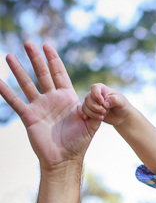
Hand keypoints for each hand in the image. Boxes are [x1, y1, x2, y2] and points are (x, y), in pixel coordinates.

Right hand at [0, 42, 98, 169]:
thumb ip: (95, 106)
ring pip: (27, 84)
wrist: (64, 160)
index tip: (47, 46)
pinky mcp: (29, 117)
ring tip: (9, 55)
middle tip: (28, 42)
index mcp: (67, 98)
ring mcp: (39, 107)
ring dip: (18, 70)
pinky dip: (6, 91)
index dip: (53, 60)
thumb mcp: (92, 123)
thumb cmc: (80, 142)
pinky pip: (15, 102)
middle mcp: (52, 100)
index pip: (59, 74)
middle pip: (42, 74)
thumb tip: (99, 91)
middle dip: (35, 58)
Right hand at [82, 83, 132, 126]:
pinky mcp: (90, 111)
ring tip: (102, 117)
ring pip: (85, 105)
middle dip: (95, 106)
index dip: (96, 95)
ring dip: (92, 112)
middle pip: (88, 98)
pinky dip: (85, 115)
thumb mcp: (121, 102)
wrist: (122, 117)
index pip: (94, 88)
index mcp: (102, 89)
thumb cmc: (122, 106)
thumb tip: (105, 103)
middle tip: (104, 112)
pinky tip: (88, 119)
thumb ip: (114, 100)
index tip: (102, 102)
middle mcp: (95, 95)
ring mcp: (92, 103)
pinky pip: (83, 111)